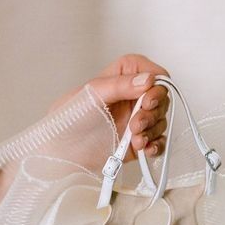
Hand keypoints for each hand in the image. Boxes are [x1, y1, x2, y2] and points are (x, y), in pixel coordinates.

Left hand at [49, 54, 170, 160]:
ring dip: (151, 130)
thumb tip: (148, 79)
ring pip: (161, 120)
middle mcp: (133, 97)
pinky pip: (158, 141)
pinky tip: (145, 149)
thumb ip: (120, 85)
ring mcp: (137, 120)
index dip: (157, 85)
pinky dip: (156, 146)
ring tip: (134, 139)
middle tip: (136, 123)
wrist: (63, 152)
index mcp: (123, 77)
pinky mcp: (139, 141)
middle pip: (161, 99)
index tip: (148, 98)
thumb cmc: (69, 119)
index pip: (153, 73)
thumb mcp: (93, 94)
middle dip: (152, 112)